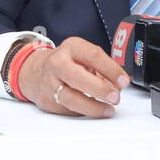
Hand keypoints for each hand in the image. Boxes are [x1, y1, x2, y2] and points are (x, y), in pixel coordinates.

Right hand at [16, 36, 130, 116]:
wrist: (36, 71)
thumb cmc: (67, 63)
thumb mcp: (84, 55)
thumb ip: (103, 68)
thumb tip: (119, 85)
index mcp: (71, 48)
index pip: (93, 56)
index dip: (111, 70)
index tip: (124, 81)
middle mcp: (57, 63)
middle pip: (77, 77)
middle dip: (99, 89)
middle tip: (115, 97)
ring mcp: (49, 83)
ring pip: (71, 98)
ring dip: (93, 107)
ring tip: (107, 110)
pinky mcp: (47, 101)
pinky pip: (68, 109)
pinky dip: (83, 112)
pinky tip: (92, 110)